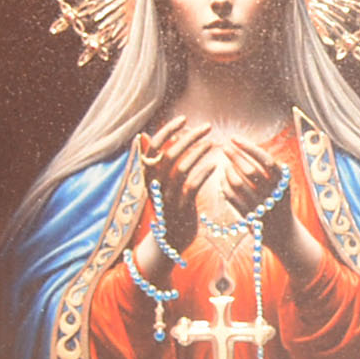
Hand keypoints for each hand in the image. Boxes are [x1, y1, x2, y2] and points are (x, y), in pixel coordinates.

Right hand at [139, 123, 207, 252]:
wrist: (170, 239)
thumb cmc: (168, 205)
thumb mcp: (158, 182)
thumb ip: (155, 161)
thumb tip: (145, 136)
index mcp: (147, 175)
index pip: (154, 146)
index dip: (168, 130)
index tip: (184, 119)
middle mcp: (154, 183)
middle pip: (170, 154)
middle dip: (190, 137)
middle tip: (207, 127)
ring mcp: (167, 196)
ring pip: (181, 168)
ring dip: (199, 152)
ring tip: (213, 143)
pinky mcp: (180, 207)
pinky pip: (191, 186)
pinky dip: (203, 173)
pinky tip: (214, 165)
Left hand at [197, 131, 286, 231]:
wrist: (283, 234)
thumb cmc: (278, 201)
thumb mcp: (282, 184)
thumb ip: (270, 168)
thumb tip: (249, 147)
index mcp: (283, 183)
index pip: (265, 159)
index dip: (248, 147)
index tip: (234, 138)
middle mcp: (273, 194)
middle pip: (250, 170)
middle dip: (235, 155)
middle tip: (224, 147)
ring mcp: (260, 206)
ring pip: (238, 183)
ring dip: (228, 170)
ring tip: (225, 164)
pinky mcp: (248, 216)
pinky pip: (231, 196)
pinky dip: (224, 185)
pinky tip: (222, 178)